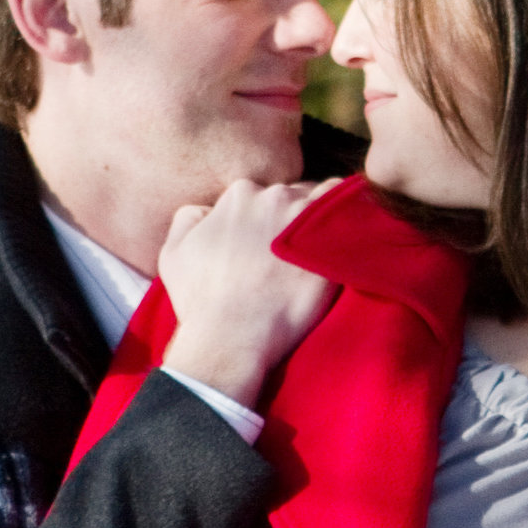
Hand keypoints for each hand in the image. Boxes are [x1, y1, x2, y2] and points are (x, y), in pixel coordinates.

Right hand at [156, 177, 340, 411]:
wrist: (232, 334)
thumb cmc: (201, 300)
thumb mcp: (174, 253)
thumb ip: (189, 217)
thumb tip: (208, 210)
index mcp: (239, 195)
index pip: (265, 193)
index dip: (271, 218)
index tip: (274, 241)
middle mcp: (273, 197)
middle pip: (296, 194)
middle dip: (297, 216)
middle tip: (297, 250)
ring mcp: (305, 217)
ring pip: (326, 201)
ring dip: (324, 219)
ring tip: (324, 248)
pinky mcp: (332, 240)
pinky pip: (354, 214)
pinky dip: (353, 222)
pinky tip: (348, 243)